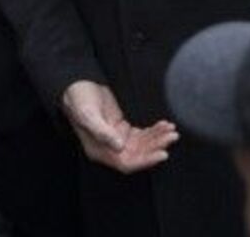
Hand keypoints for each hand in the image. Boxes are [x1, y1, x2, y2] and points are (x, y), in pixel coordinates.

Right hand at [61, 80, 178, 173]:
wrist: (77, 86)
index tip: (162, 154)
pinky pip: (141, 135)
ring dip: (158, 138)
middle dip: (156, 147)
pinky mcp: (122, 129)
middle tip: (172, 136)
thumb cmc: (78, 100)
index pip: (127, 163)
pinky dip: (153, 131)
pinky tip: (163, 125)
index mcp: (99, 150)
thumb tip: (119, 146)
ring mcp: (116, 139)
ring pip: (142, 145)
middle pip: (138, 154)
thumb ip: (102, 131)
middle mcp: (109, 148)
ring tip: (171, 130)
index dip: (145, 160)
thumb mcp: (88, 114)